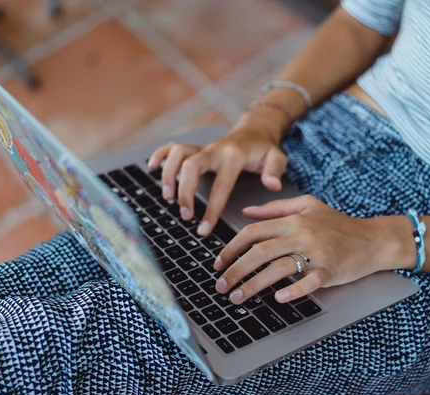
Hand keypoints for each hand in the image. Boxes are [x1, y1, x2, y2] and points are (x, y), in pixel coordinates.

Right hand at [147, 113, 287, 235]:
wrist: (256, 130)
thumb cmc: (265, 149)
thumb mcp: (277, 158)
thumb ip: (275, 172)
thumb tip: (272, 185)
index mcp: (234, 156)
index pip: (220, 185)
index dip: (211, 209)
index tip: (204, 229)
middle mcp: (214, 150)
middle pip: (191, 166)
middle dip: (185, 192)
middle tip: (185, 216)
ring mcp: (203, 147)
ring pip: (178, 154)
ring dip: (169, 174)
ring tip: (167, 197)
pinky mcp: (196, 148)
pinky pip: (173, 146)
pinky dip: (160, 155)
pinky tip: (152, 168)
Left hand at [213, 195, 412, 303]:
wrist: (372, 239)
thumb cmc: (338, 224)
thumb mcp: (307, 205)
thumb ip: (276, 207)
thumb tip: (246, 211)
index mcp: (293, 220)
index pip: (253, 232)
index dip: (231, 247)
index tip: (218, 263)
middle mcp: (302, 234)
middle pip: (260, 251)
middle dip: (235, 269)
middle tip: (220, 285)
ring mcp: (317, 252)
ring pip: (278, 267)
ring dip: (254, 284)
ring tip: (237, 297)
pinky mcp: (331, 270)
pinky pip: (310, 281)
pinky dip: (294, 290)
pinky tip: (279, 299)